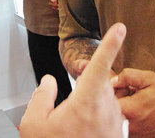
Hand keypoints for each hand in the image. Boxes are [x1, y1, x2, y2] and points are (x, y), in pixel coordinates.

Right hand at [19, 23, 126, 137]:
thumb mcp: (34, 124)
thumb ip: (41, 96)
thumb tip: (48, 81)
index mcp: (87, 102)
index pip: (99, 65)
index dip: (110, 44)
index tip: (119, 28)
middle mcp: (106, 110)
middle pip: (99, 83)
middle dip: (86, 85)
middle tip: (69, 105)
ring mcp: (116, 122)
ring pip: (105, 99)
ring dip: (92, 104)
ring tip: (75, 126)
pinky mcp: (120, 133)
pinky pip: (111, 116)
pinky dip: (99, 118)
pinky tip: (86, 131)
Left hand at [114, 69, 154, 136]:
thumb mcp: (149, 78)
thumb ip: (128, 76)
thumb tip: (113, 81)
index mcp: (130, 110)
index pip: (107, 101)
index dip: (112, 92)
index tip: (122, 88)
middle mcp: (130, 125)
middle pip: (111, 112)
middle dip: (117, 100)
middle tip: (130, 93)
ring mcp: (134, 133)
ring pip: (118, 120)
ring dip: (124, 110)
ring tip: (136, 102)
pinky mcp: (139, 137)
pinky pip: (126, 126)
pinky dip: (129, 118)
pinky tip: (140, 111)